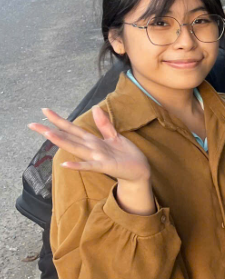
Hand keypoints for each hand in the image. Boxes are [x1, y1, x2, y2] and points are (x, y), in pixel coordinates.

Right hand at [30, 107, 150, 184]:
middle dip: (50, 131)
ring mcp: (96, 157)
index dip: (59, 120)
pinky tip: (65, 164)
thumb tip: (95, 107)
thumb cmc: (125, 155)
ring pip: (76, 148)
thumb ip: (103, 123)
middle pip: (68, 138)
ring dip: (62, 142)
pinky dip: (78, 165)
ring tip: (47, 134)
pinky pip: (90, 166)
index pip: (72, 129)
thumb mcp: (114, 136)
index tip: (44, 110)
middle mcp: (90, 148)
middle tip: (32, 124)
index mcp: (92, 140)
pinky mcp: (105, 166)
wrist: (139, 171)